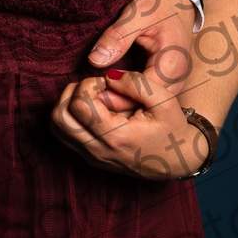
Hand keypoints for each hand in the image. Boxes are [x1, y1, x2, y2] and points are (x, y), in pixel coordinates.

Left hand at [50, 69, 209, 179]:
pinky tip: (92, 109)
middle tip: (94, 88)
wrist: (179, 161)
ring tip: (92, 97)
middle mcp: (98, 150)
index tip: (106, 83)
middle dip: (72, 92)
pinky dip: (70, 116)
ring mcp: (92, 156)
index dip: (88, 84)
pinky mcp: (90, 158)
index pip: (79, 104)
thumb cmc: (173, 128)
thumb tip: (107, 76)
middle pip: (60, 116)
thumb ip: (136, 83)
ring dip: (67, 104)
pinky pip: (65, 135)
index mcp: (116, 137)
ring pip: (57, 126)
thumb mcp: (164, 100)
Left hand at [87, 0, 195, 111]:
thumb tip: (94, 60)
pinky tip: (105, 88)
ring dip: (117, 101)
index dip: (113, 93)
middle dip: (112, 101)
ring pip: (141, 107)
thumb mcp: (137, 14)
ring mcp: (170, 87)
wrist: (180, 3)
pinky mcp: (162, 86)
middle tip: (88, 88)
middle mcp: (174, 83)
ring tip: (94, 89)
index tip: (92, 82)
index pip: (140, 95)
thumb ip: (117, 37)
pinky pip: (142, 100)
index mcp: (170, 67)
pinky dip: (123, 97)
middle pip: (140, 106)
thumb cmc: (160, 5)